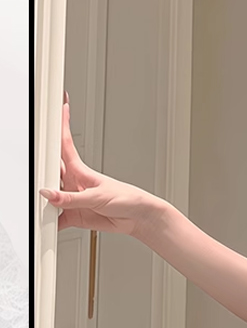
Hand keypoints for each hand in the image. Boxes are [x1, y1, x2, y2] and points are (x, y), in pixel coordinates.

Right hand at [39, 93, 162, 237]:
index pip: (65, 144)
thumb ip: (71, 198)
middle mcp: (73, 182)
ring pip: (48, 194)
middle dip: (36, 163)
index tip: (59, 106)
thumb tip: (47, 193)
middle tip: (25, 157)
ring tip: (34, 198)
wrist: (139, 218)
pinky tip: (42, 222)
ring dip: (40, 196)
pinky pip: (55, 218)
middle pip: (48, 169)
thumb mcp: (97, 196)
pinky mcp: (73, 215)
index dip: (62, 124)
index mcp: (80, 171)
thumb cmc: (127, 199)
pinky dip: (47, 221)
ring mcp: (72, 199)